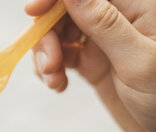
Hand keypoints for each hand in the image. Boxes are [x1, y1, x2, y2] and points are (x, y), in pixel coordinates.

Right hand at [25, 0, 155, 131]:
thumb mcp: (138, 61)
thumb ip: (105, 24)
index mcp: (136, 7)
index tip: (33, 12)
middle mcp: (115, 19)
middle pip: (64, 10)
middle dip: (47, 35)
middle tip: (48, 65)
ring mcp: (100, 41)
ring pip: (57, 32)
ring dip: (45, 54)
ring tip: (53, 80)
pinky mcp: (91, 61)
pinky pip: (60, 54)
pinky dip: (50, 69)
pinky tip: (57, 84)